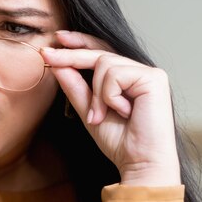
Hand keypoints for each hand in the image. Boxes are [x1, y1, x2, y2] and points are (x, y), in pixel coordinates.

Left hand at [42, 31, 180, 186]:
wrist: (140, 162)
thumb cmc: (120, 141)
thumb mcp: (89, 111)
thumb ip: (75, 88)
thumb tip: (57, 64)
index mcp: (126, 78)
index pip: (101, 52)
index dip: (79, 43)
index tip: (57, 39)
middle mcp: (139, 71)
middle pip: (100, 52)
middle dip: (71, 55)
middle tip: (47, 55)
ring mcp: (149, 72)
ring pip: (104, 64)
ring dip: (96, 94)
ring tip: (101, 116)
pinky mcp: (154, 78)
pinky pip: (115, 75)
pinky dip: (109, 97)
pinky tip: (123, 112)